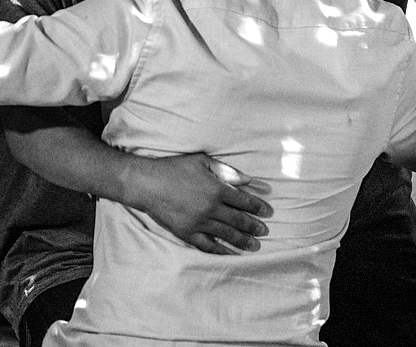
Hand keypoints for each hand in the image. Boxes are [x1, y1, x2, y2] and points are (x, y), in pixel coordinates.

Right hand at [124, 153, 271, 254]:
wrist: (147, 184)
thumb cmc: (174, 168)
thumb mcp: (202, 162)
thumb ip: (226, 171)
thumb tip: (248, 180)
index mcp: (216, 189)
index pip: (244, 201)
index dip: (258, 207)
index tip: (268, 213)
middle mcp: (210, 208)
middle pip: (239, 220)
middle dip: (254, 226)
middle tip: (265, 231)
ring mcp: (199, 223)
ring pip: (227, 234)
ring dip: (243, 240)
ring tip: (255, 245)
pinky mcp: (187, 233)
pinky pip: (208, 246)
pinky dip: (222, 251)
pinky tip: (232, 254)